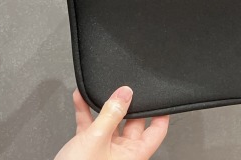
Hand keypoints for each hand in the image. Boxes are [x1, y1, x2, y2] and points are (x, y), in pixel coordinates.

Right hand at [54, 87, 168, 159]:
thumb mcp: (96, 138)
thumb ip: (111, 114)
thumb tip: (125, 94)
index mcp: (134, 154)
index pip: (157, 131)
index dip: (160, 113)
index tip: (159, 97)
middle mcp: (123, 153)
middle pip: (132, 122)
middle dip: (126, 104)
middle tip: (122, 88)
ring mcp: (106, 150)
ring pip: (110, 122)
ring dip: (102, 106)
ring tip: (100, 89)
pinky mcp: (89, 148)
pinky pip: (91, 126)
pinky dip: (86, 112)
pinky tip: (80, 99)